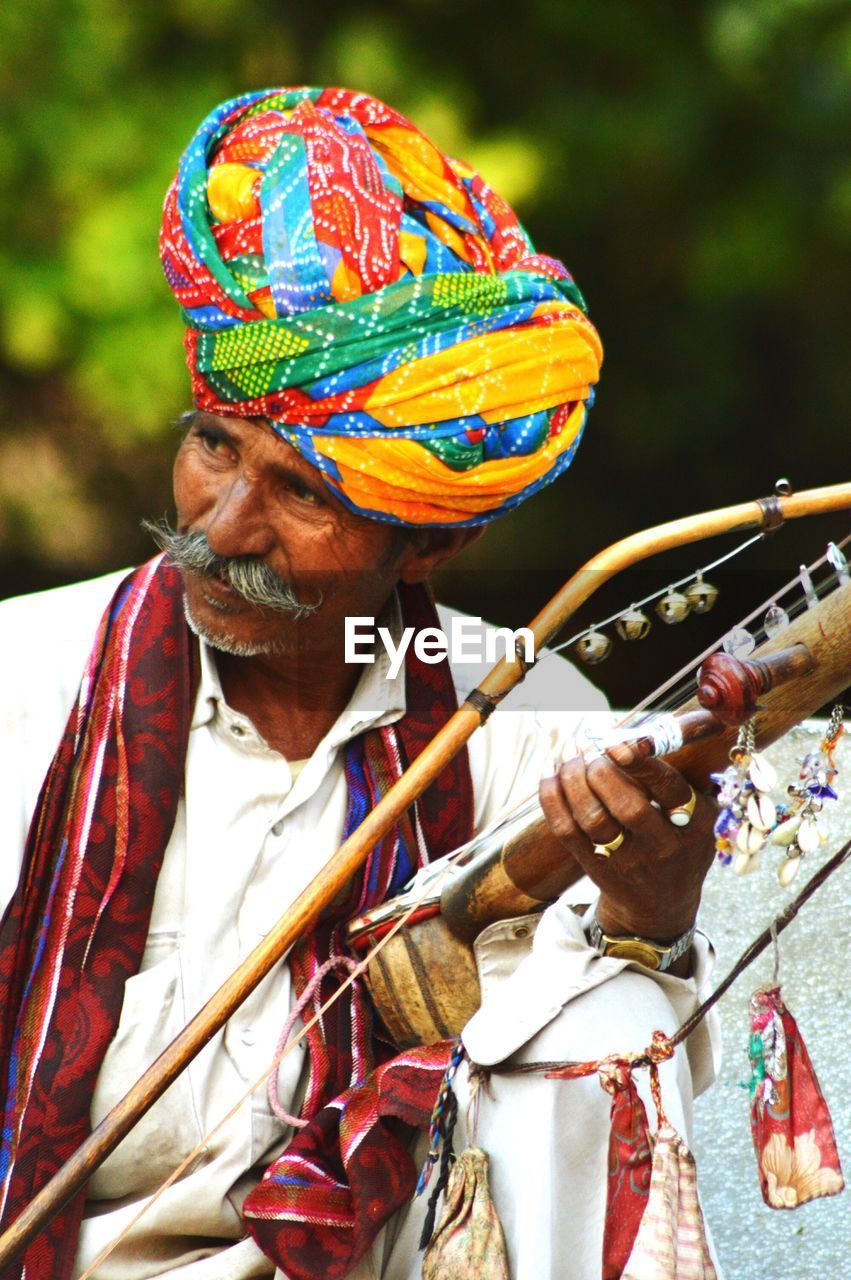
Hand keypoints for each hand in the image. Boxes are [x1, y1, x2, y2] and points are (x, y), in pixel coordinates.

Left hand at [538, 740, 715, 943]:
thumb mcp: (698, 813)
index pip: (669, 789)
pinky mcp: (595, 867)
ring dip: (574, 780)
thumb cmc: (678, 841)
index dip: (642, 763)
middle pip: (628, 807)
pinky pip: (567, 831)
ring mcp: (626, 861)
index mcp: (694, 824)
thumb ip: (677, 775)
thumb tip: (639, 730)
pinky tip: (550, 775)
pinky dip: (552, 799)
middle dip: (604, 771)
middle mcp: (663, 846)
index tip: (618, 743)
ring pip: (593, 819)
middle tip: (593, 750)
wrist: (661, 905)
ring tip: (571, 756)